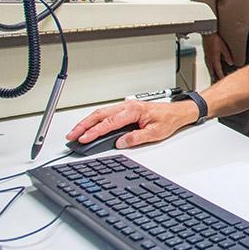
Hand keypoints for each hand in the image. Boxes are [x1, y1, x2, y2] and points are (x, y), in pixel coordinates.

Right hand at [65, 98, 196, 149]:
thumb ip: (136, 138)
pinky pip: (106, 114)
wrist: (177, 112)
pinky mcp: (124, 109)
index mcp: (133, 110)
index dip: (95, 131)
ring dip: (86, 122)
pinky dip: (94, 120)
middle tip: (71, 136)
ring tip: (75, 133)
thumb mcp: (154, 133)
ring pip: (100, 113)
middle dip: (83, 125)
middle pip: (100, 115)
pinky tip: (88, 127)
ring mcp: (125, 106)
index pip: (109, 123)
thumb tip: (120, 143)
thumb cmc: (168, 120)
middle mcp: (127, 106)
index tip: (84, 139)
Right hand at [202, 33, 232, 82]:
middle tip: (214, 80)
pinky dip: (208, 65)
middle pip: (211, 69)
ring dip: (210, 71)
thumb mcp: (224, 48)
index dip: (220, 75)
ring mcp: (206, 55)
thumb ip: (227, 56)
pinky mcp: (205, 52)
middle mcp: (209, 58)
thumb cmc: (215, 39)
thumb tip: (231, 63)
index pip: (218, 69)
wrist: (207, 33)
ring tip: (211, 74)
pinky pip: (207, 61)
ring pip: (208, 66)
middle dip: (213, 75)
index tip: (222, 79)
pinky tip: (209, 64)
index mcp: (214, 58)